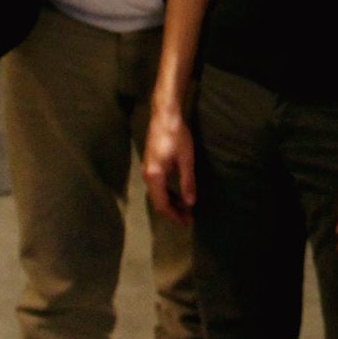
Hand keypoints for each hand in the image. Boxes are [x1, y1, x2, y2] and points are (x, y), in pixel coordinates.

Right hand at [142, 109, 195, 224]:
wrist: (164, 116)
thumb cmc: (177, 136)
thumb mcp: (186, 159)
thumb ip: (187, 182)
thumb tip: (190, 203)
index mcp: (154, 176)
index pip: (162, 204)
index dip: (174, 215)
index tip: (187, 222)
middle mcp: (147, 175)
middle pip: (157, 201)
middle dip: (172, 211)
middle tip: (188, 219)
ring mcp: (147, 169)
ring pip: (157, 193)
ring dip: (170, 202)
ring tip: (185, 209)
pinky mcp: (150, 164)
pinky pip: (157, 185)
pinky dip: (167, 193)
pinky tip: (178, 193)